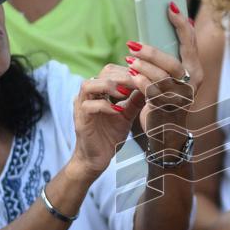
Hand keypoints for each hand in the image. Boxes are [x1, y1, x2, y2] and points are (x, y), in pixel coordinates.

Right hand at [71, 64, 144, 179]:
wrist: (97, 159)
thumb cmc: (110, 136)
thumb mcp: (127, 116)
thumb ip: (135, 101)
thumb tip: (149, 86)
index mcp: (99, 92)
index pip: (111, 71)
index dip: (128, 72)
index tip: (144, 79)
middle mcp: (89, 95)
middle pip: (103, 73)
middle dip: (123, 77)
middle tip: (139, 84)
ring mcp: (81, 106)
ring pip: (90, 85)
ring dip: (110, 86)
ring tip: (126, 94)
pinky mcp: (80, 120)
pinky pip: (89, 106)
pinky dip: (105, 106)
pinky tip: (118, 111)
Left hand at [127, 3, 202, 148]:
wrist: (166, 131)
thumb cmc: (165, 98)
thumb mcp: (171, 76)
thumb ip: (169, 57)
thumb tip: (165, 26)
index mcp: (195, 70)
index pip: (191, 42)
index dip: (181, 24)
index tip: (170, 6)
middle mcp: (192, 83)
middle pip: (174, 63)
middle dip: (152, 53)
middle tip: (132, 45)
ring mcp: (181, 98)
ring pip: (164, 79)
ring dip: (144, 67)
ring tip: (128, 60)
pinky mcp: (168, 109)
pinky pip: (154, 94)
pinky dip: (142, 83)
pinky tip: (130, 77)